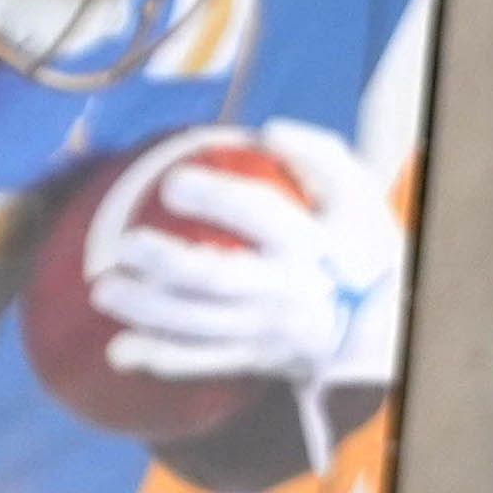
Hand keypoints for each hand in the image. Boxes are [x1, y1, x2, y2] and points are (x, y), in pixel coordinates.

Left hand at [82, 122, 405, 396]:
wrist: (386, 325)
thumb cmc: (359, 243)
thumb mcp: (360, 193)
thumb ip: (320, 154)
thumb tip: (268, 129)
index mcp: (316, 245)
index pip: (262, 216)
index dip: (217, 198)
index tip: (172, 183)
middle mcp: (290, 291)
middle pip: (220, 277)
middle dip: (167, 263)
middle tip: (125, 244)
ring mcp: (271, 330)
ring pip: (201, 325)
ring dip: (148, 311)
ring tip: (105, 290)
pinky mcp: (258, 358)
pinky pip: (204, 363)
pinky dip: (161, 359)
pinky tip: (120, 352)